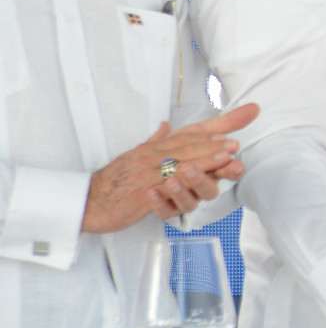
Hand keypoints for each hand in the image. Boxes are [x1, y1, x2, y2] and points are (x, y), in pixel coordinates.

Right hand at [81, 103, 258, 233]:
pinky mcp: (141, 194)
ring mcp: (146, 175)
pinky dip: (181, 186)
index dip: (210, 131)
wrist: (87, 200)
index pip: (186, 135)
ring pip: (180, 165)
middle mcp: (151, 157)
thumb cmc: (114, 181)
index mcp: (153, 149)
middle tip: (236, 143)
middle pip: (188, 148)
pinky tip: (195, 184)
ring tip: (227, 156)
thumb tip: (166, 126)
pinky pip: (163, 189)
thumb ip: (154, 141)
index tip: (232, 128)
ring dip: (205, 160)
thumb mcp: (135, 156)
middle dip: (214, 144)